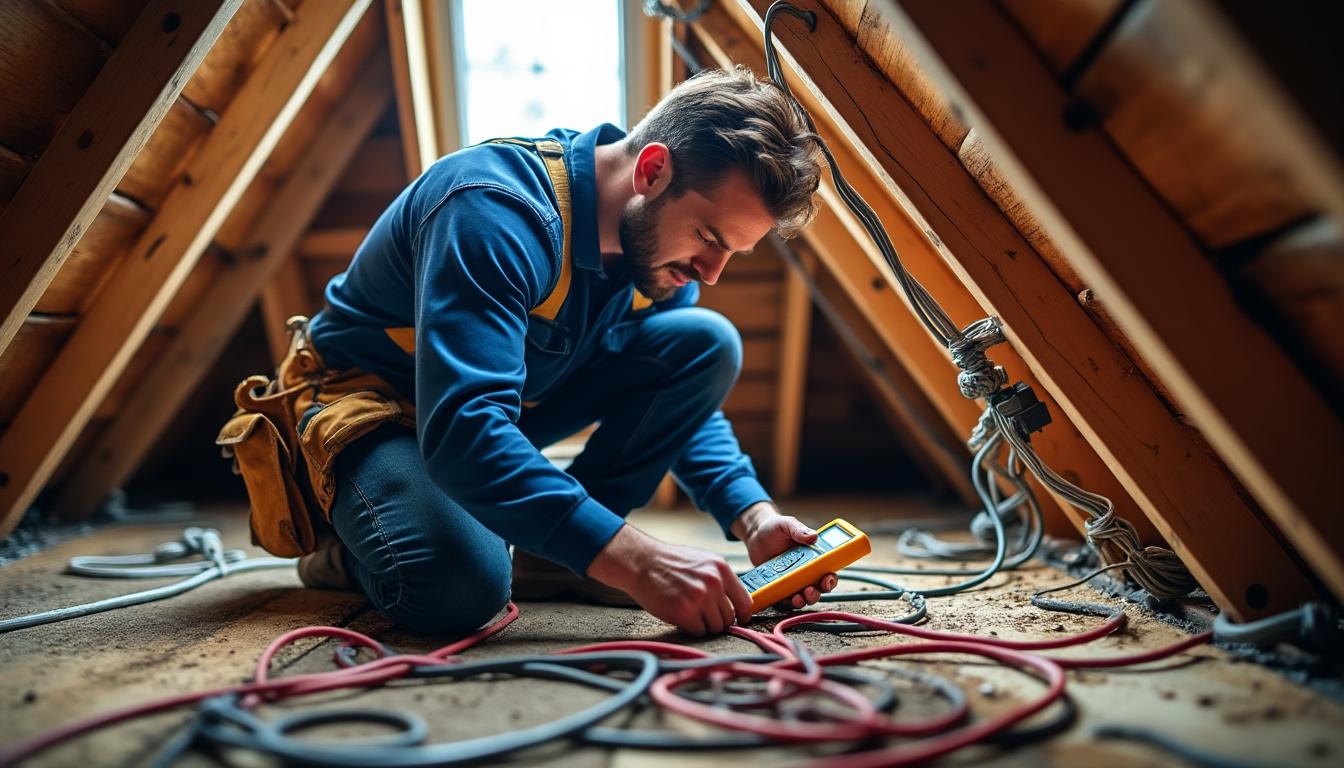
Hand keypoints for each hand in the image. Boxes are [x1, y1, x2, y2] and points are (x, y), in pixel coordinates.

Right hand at [588, 524, 752, 634]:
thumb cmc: (670, 563)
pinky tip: (680, 616)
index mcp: (721, 568)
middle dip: (716, 620)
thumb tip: (737, 603)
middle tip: (702, 615)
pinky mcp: (684, 612)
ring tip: (689, 613)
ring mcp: (700, 597)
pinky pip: (698, 631)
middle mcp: (714, 582)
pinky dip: (690, 628)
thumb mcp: (702, 561)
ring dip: (704, 625)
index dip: (742, 615)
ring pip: (715, 627)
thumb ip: (721, 579)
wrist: (641, 562)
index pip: (745, 601)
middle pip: (729, 618)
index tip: (738, 620)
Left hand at [732, 502, 838, 609]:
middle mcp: (807, 571)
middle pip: (818, 588)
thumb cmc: (775, 528)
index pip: (828, 571)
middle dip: (817, 593)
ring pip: (804, 596)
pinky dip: (787, 602)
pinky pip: (786, 598)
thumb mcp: (787, 524)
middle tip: (809, 590)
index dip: (831, 578)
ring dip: (804, 600)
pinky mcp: (780, 586)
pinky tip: (784, 598)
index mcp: (814, 557)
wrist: (755, 535)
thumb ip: (799, 529)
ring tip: (798, 598)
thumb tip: (813, 536)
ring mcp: (793, 580)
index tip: (827, 578)